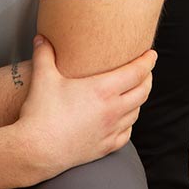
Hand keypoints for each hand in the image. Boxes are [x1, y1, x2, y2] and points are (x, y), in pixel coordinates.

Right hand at [18, 38, 155, 181]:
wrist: (38, 150)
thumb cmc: (42, 113)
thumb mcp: (43, 77)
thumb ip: (44, 54)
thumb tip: (41, 37)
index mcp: (102, 90)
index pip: (136, 73)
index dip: (147, 61)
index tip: (151, 54)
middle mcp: (112, 110)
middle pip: (142, 92)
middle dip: (148, 78)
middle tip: (146, 70)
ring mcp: (110, 130)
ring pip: (137, 113)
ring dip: (140, 100)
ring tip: (136, 91)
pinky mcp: (105, 147)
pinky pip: (127, 133)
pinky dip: (130, 122)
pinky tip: (125, 119)